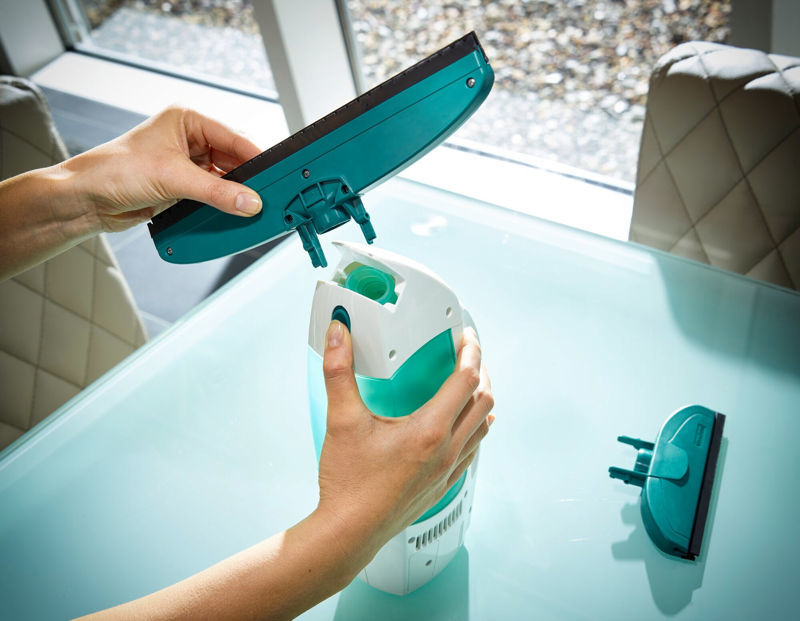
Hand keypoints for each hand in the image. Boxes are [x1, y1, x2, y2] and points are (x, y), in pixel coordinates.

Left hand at [62, 106, 262, 231]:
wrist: (86, 200)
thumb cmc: (114, 171)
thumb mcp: (173, 179)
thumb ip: (217, 193)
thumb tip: (250, 202)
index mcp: (187, 120)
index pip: (234, 137)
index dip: (256, 157)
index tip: (276, 175)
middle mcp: (189, 139)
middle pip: (233, 159)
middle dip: (249, 179)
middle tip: (268, 195)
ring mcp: (187, 164)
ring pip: (226, 179)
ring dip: (237, 194)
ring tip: (253, 207)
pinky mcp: (183, 186)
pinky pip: (214, 195)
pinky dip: (224, 205)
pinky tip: (234, 213)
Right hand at [316, 320, 494, 555]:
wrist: (349, 532)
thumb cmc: (348, 483)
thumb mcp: (341, 420)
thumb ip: (338, 370)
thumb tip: (338, 333)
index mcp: (429, 430)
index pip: (467, 379)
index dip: (472, 351)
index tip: (467, 336)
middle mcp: (446, 450)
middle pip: (484, 401)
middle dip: (481, 371)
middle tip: (469, 355)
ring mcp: (448, 470)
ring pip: (483, 427)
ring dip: (481, 400)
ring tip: (469, 384)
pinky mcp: (442, 485)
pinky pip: (472, 450)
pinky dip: (475, 428)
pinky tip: (462, 425)